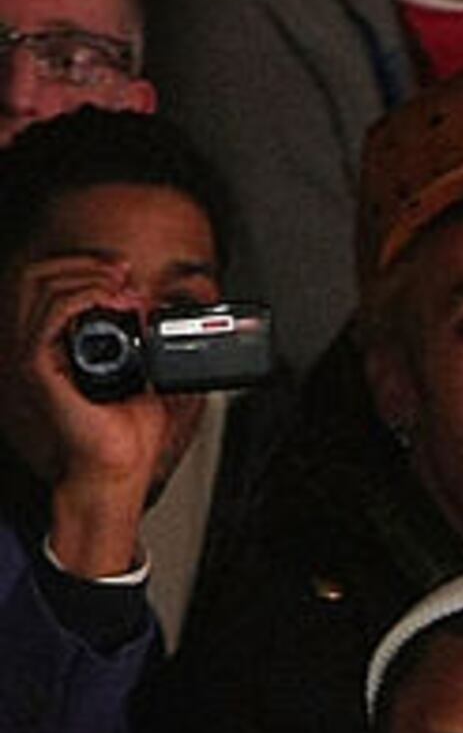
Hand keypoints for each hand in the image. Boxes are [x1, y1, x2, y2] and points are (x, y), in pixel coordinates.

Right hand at [10, 252, 183, 569]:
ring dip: (87, 276)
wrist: (121, 468)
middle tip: (123, 272)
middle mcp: (38, 342)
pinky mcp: (39, 365)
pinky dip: (84, 297)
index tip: (123, 271)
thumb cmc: (128, 433)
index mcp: (56, 341)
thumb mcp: (146, 375)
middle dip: (84, 264)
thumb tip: (159, 310)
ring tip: (123, 287)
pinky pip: (52, 313)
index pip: (50, 282)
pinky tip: (114, 302)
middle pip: (40, 274)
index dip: (83, 266)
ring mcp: (34, 351)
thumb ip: (146, 342)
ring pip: (42, 285)